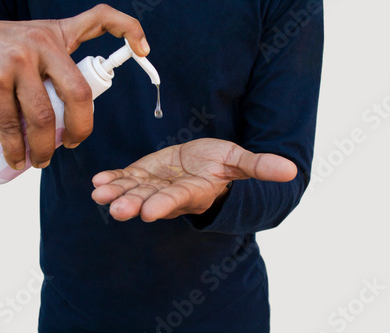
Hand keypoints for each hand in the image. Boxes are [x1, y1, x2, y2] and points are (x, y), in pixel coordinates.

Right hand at [0, 4, 149, 168]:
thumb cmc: (1, 48)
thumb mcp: (36, 41)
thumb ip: (59, 65)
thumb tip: (75, 110)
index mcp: (58, 34)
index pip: (100, 19)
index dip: (128, 30)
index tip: (145, 51)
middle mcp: (42, 43)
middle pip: (78, 93)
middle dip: (81, 129)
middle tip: (74, 145)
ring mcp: (18, 61)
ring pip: (44, 117)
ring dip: (45, 148)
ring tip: (41, 161)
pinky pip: (12, 125)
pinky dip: (16, 149)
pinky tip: (18, 159)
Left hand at [92, 138, 297, 221]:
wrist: (203, 163)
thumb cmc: (222, 164)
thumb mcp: (240, 161)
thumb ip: (259, 167)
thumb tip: (292, 171)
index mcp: (194, 191)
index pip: (179, 198)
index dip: (165, 204)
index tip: (150, 211)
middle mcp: (170, 193)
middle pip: (150, 200)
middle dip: (133, 205)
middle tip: (116, 210)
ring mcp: (154, 185)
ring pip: (133, 191)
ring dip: (116, 193)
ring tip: (99, 193)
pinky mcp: (143, 174)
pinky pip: (125, 179)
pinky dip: (112, 180)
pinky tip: (98, 181)